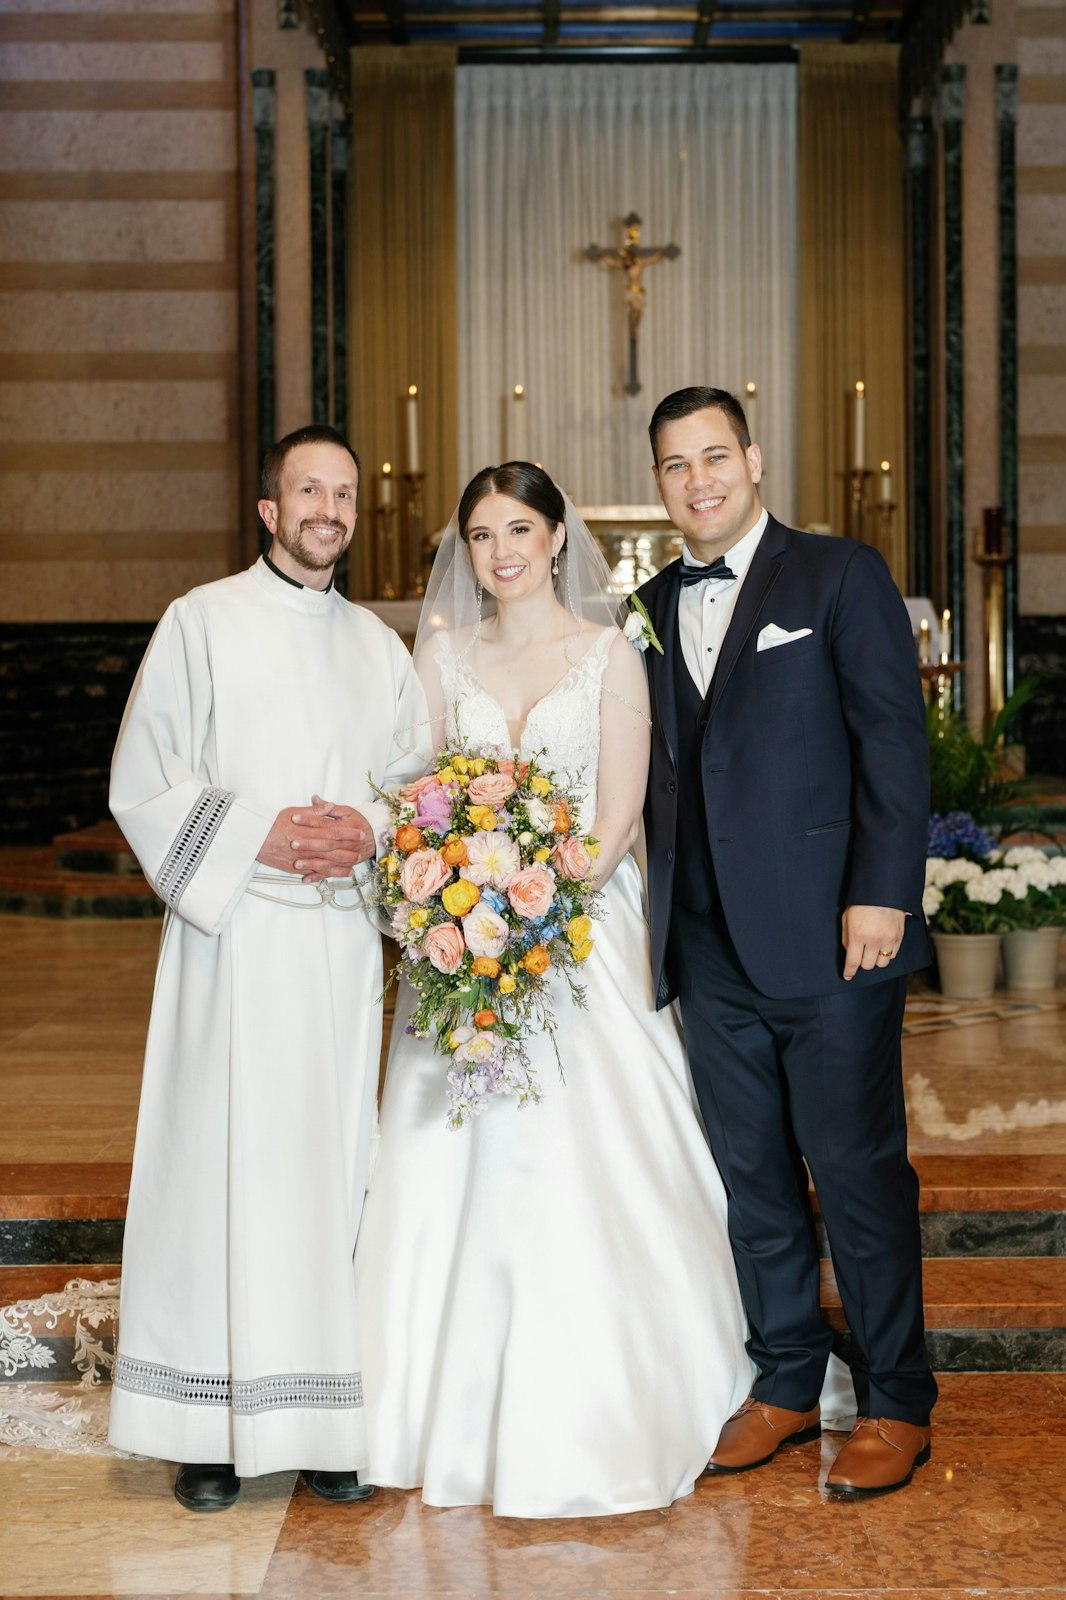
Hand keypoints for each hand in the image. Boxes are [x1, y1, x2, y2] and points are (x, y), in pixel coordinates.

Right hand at [256, 796, 374, 881]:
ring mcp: (302, 859)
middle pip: (334, 850)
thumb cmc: (272, 823)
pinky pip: (314, 873)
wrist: (254, 838)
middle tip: (361, 851)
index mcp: (309, 830)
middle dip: (350, 850)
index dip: (349, 833)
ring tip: (353, 866)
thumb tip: (329, 806)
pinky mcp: (296, 868)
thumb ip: (314, 810)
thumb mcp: (294, 811)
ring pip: (326, 864)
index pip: (334, 831)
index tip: (360, 833)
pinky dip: (326, 874)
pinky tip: (334, 875)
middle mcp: (307, 846)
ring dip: (341, 866)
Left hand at [841, 905, 905, 980]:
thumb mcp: (847, 918)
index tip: (847, 976)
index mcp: (858, 934)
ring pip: (882, 963)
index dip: (849, 972)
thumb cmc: (862, 903)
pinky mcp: (899, 937)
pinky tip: (882, 946)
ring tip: (872, 950)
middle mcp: (874, 939)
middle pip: (868, 965)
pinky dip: (886, 954)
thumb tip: (849, 954)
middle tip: (860, 955)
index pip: (853, 962)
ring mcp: (888, 939)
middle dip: (862, 963)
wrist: (883, 890)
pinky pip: (893, 955)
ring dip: (875, 960)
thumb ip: (846, 938)